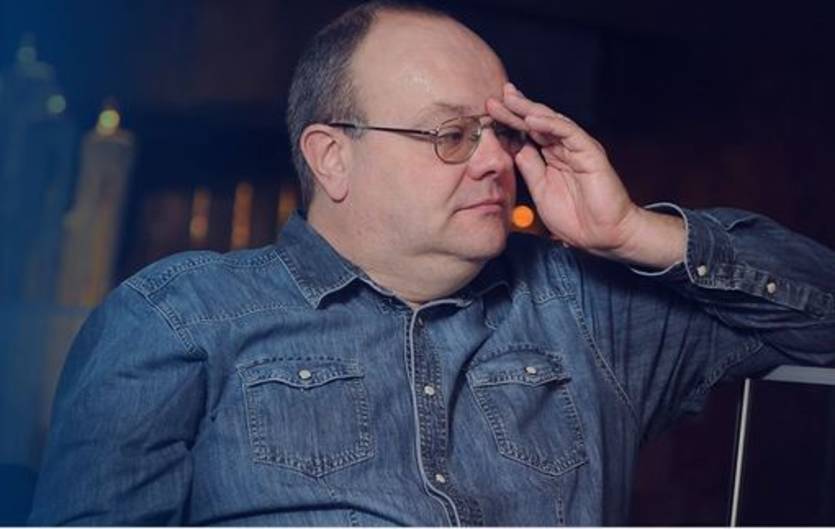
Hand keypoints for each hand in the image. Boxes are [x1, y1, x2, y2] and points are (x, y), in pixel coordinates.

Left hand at [487, 83, 684, 267]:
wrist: (602, 236)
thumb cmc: (575, 218)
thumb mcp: (542, 191)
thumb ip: (530, 169)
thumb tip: (515, 149)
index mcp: (553, 158)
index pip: (529, 134)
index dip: (510, 123)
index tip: (489, 114)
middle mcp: (565, 149)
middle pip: (537, 123)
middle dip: (516, 109)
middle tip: (495, 97)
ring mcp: (578, 148)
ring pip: (551, 122)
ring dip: (530, 110)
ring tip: (509, 100)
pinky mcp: (590, 152)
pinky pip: (569, 132)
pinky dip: (550, 124)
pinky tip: (531, 118)